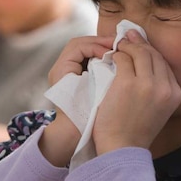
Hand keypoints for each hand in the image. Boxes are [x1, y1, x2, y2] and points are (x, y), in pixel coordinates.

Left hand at [39, 36, 114, 166]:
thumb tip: (109, 54)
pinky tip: (115, 63)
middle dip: (101, 44)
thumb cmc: (81, 116)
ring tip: (119, 53)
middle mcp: (61, 68)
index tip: (112, 53)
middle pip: (82, 45)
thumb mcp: (91, 91)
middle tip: (119, 46)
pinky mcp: (77, 79)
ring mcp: (69, 73)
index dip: (96, 45)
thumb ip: (98, 70)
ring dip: (102, 51)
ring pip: (86, 52)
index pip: (78, 45)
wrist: (72, 136)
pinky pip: (89, 61)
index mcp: (61, 69)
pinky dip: (102, 59)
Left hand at [93, 30, 180, 153]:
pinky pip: (122, 58)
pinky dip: (116, 54)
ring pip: (139, 52)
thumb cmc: (134, 133)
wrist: (122, 149)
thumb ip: (157, 90)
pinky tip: (109, 56)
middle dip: (139, 43)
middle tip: (127, 36)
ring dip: (127, 45)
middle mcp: (165, 87)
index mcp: (175, 93)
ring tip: (118, 45)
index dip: (150, 51)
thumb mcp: (157, 111)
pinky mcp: (127, 83)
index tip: (140, 44)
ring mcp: (147, 84)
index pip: (164, 64)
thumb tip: (147, 68)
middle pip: (153, 55)